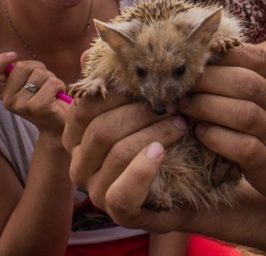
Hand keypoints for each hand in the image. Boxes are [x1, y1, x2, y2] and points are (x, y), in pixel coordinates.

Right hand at [0, 52, 67, 134]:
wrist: (57, 127)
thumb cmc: (45, 99)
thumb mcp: (29, 85)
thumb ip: (21, 73)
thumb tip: (11, 55)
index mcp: (4, 93)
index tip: (13, 55)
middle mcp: (8, 100)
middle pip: (21, 66)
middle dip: (38, 68)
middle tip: (44, 81)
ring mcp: (22, 105)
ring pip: (40, 73)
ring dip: (51, 78)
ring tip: (52, 91)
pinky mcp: (39, 107)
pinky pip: (52, 83)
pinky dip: (60, 85)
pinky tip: (58, 95)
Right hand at [63, 89, 193, 231]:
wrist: (188, 185)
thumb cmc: (158, 139)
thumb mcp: (137, 110)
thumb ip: (114, 84)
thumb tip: (87, 53)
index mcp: (77, 137)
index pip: (85, 108)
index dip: (117, 93)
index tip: (149, 85)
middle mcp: (79, 165)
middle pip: (102, 130)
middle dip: (141, 113)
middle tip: (172, 105)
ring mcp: (96, 191)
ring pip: (118, 154)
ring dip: (155, 134)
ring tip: (180, 124)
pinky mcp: (119, 212)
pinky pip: (123, 192)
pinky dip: (143, 170)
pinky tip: (161, 152)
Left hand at [181, 45, 265, 205]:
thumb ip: (254, 75)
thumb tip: (210, 58)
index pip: (255, 57)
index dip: (222, 55)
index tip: (197, 59)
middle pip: (244, 83)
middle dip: (207, 81)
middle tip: (182, 85)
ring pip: (242, 113)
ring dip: (207, 107)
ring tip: (185, 107)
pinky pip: (241, 147)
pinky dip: (216, 138)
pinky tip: (200, 133)